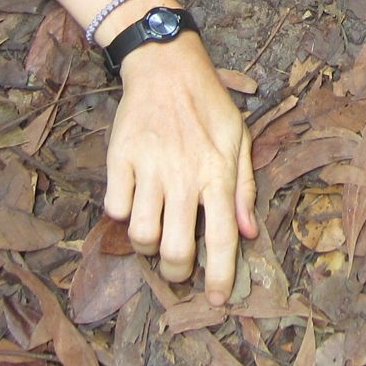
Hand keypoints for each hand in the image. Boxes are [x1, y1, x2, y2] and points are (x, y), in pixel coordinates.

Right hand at [102, 39, 259, 303]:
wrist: (166, 65)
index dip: (219, 277)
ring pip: (142, 235)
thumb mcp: (239, 139)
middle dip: (176, 272)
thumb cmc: (208, 104)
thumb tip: (250, 233)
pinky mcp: (120, 159)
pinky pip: (116, 208)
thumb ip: (243, 188)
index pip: (222, 239)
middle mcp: (185, 176)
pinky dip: (123, 216)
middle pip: (175, 250)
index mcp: (218, 173)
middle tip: (177, 269)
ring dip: (147, 246)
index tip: (215, 300)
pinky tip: (134, 204)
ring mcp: (150, 168)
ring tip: (155, 235)